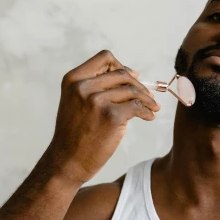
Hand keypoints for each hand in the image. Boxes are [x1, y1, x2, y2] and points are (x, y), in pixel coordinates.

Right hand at [44, 49, 159, 184]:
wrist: (67, 162)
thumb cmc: (75, 134)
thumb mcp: (75, 102)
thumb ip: (95, 86)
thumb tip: (131, 73)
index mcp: (73, 79)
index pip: (105, 58)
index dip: (121, 66)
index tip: (131, 78)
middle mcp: (83, 87)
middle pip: (122, 74)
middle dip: (139, 85)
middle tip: (147, 97)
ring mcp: (96, 101)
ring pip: (132, 90)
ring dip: (147, 99)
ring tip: (153, 107)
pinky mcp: (111, 117)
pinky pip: (137, 107)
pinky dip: (147, 111)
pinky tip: (149, 117)